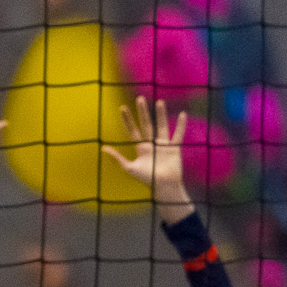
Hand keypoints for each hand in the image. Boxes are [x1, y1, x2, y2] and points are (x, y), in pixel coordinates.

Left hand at [101, 97, 193, 220]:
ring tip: (159, 102)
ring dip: (160, 114)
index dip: (127, 120)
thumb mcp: (129, 168)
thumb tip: (103, 148)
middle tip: (139, 99)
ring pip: (162, 126)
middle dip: (142, 112)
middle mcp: (151, 144)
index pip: (132, 131)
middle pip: (146, 125)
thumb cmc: (147, 180)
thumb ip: (117, 158)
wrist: (164, 187)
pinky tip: (183, 114)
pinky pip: (178, 134)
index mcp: (140, 148)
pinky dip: (181, 125)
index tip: (123, 108)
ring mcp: (163, 145)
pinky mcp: (174, 148)